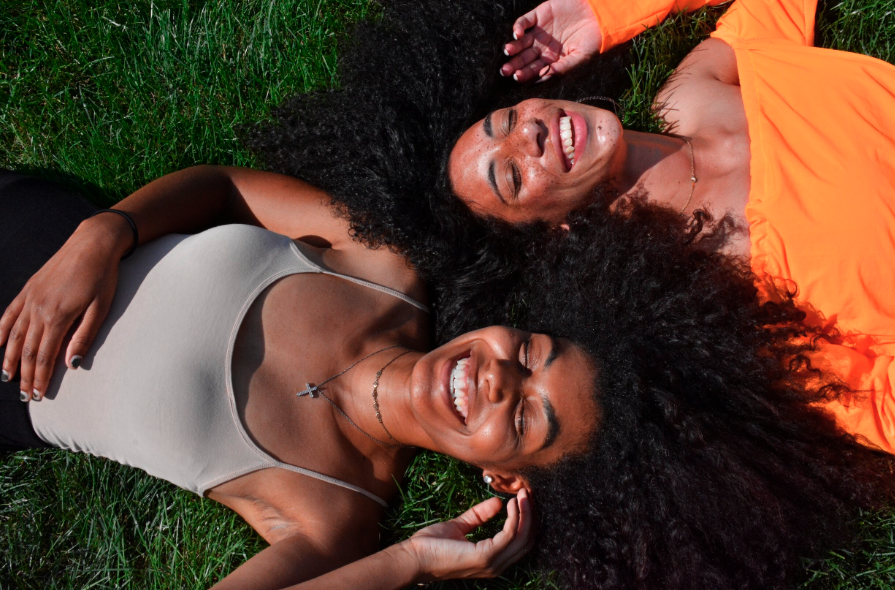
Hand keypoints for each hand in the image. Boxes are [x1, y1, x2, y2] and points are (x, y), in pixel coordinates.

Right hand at [0, 215, 125, 400]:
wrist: (93, 243)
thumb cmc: (103, 277)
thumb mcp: (100, 308)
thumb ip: (84, 336)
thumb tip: (72, 364)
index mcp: (58, 317)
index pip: (44, 357)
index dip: (40, 378)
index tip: (38, 396)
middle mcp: (38, 309)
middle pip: (26, 350)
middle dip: (25, 375)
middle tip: (25, 396)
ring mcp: (30, 298)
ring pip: (13, 335)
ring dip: (10, 359)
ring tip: (7, 378)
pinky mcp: (28, 289)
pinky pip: (9, 314)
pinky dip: (1, 331)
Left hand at [406, 489, 533, 581]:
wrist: (413, 557)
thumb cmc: (431, 545)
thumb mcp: (460, 526)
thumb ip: (479, 516)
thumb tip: (497, 502)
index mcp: (492, 560)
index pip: (520, 543)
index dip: (526, 520)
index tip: (523, 498)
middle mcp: (496, 566)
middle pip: (527, 541)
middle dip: (530, 515)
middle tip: (528, 493)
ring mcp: (492, 563)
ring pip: (522, 538)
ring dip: (526, 514)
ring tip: (523, 494)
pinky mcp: (485, 556)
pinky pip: (509, 535)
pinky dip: (514, 518)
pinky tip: (511, 504)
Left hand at [500, 0, 602, 82]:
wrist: (599, 14)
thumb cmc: (593, 39)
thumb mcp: (581, 56)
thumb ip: (564, 67)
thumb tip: (545, 76)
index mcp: (550, 60)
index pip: (533, 70)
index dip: (525, 74)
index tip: (517, 78)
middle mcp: (542, 47)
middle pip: (524, 58)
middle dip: (514, 64)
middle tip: (505, 71)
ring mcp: (539, 32)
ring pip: (521, 42)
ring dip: (513, 47)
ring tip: (508, 51)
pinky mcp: (539, 15)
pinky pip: (525, 22)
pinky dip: (519, 27)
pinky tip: (517, 34)